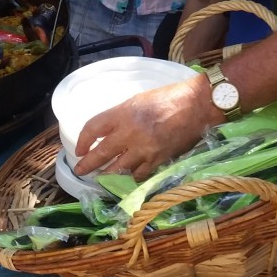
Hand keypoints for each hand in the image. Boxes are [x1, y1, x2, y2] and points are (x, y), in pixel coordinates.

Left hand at [72, 74, 215, 180]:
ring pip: (118, 169)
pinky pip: (139, 175)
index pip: (93, 128)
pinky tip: (128, 178)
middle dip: (88, 164)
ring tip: (101, 178)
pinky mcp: (158, 160)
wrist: (196, 106)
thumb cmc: (168, 97)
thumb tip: (109, 131)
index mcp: (122, 113)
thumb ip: (122, 116)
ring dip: (107, 175)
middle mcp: (129, 133)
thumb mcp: (138, 100)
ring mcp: (143, 149)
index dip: (83, 140)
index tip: (80, 149)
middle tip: (81, 171)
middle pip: (101, 153)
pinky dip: (131, 177)